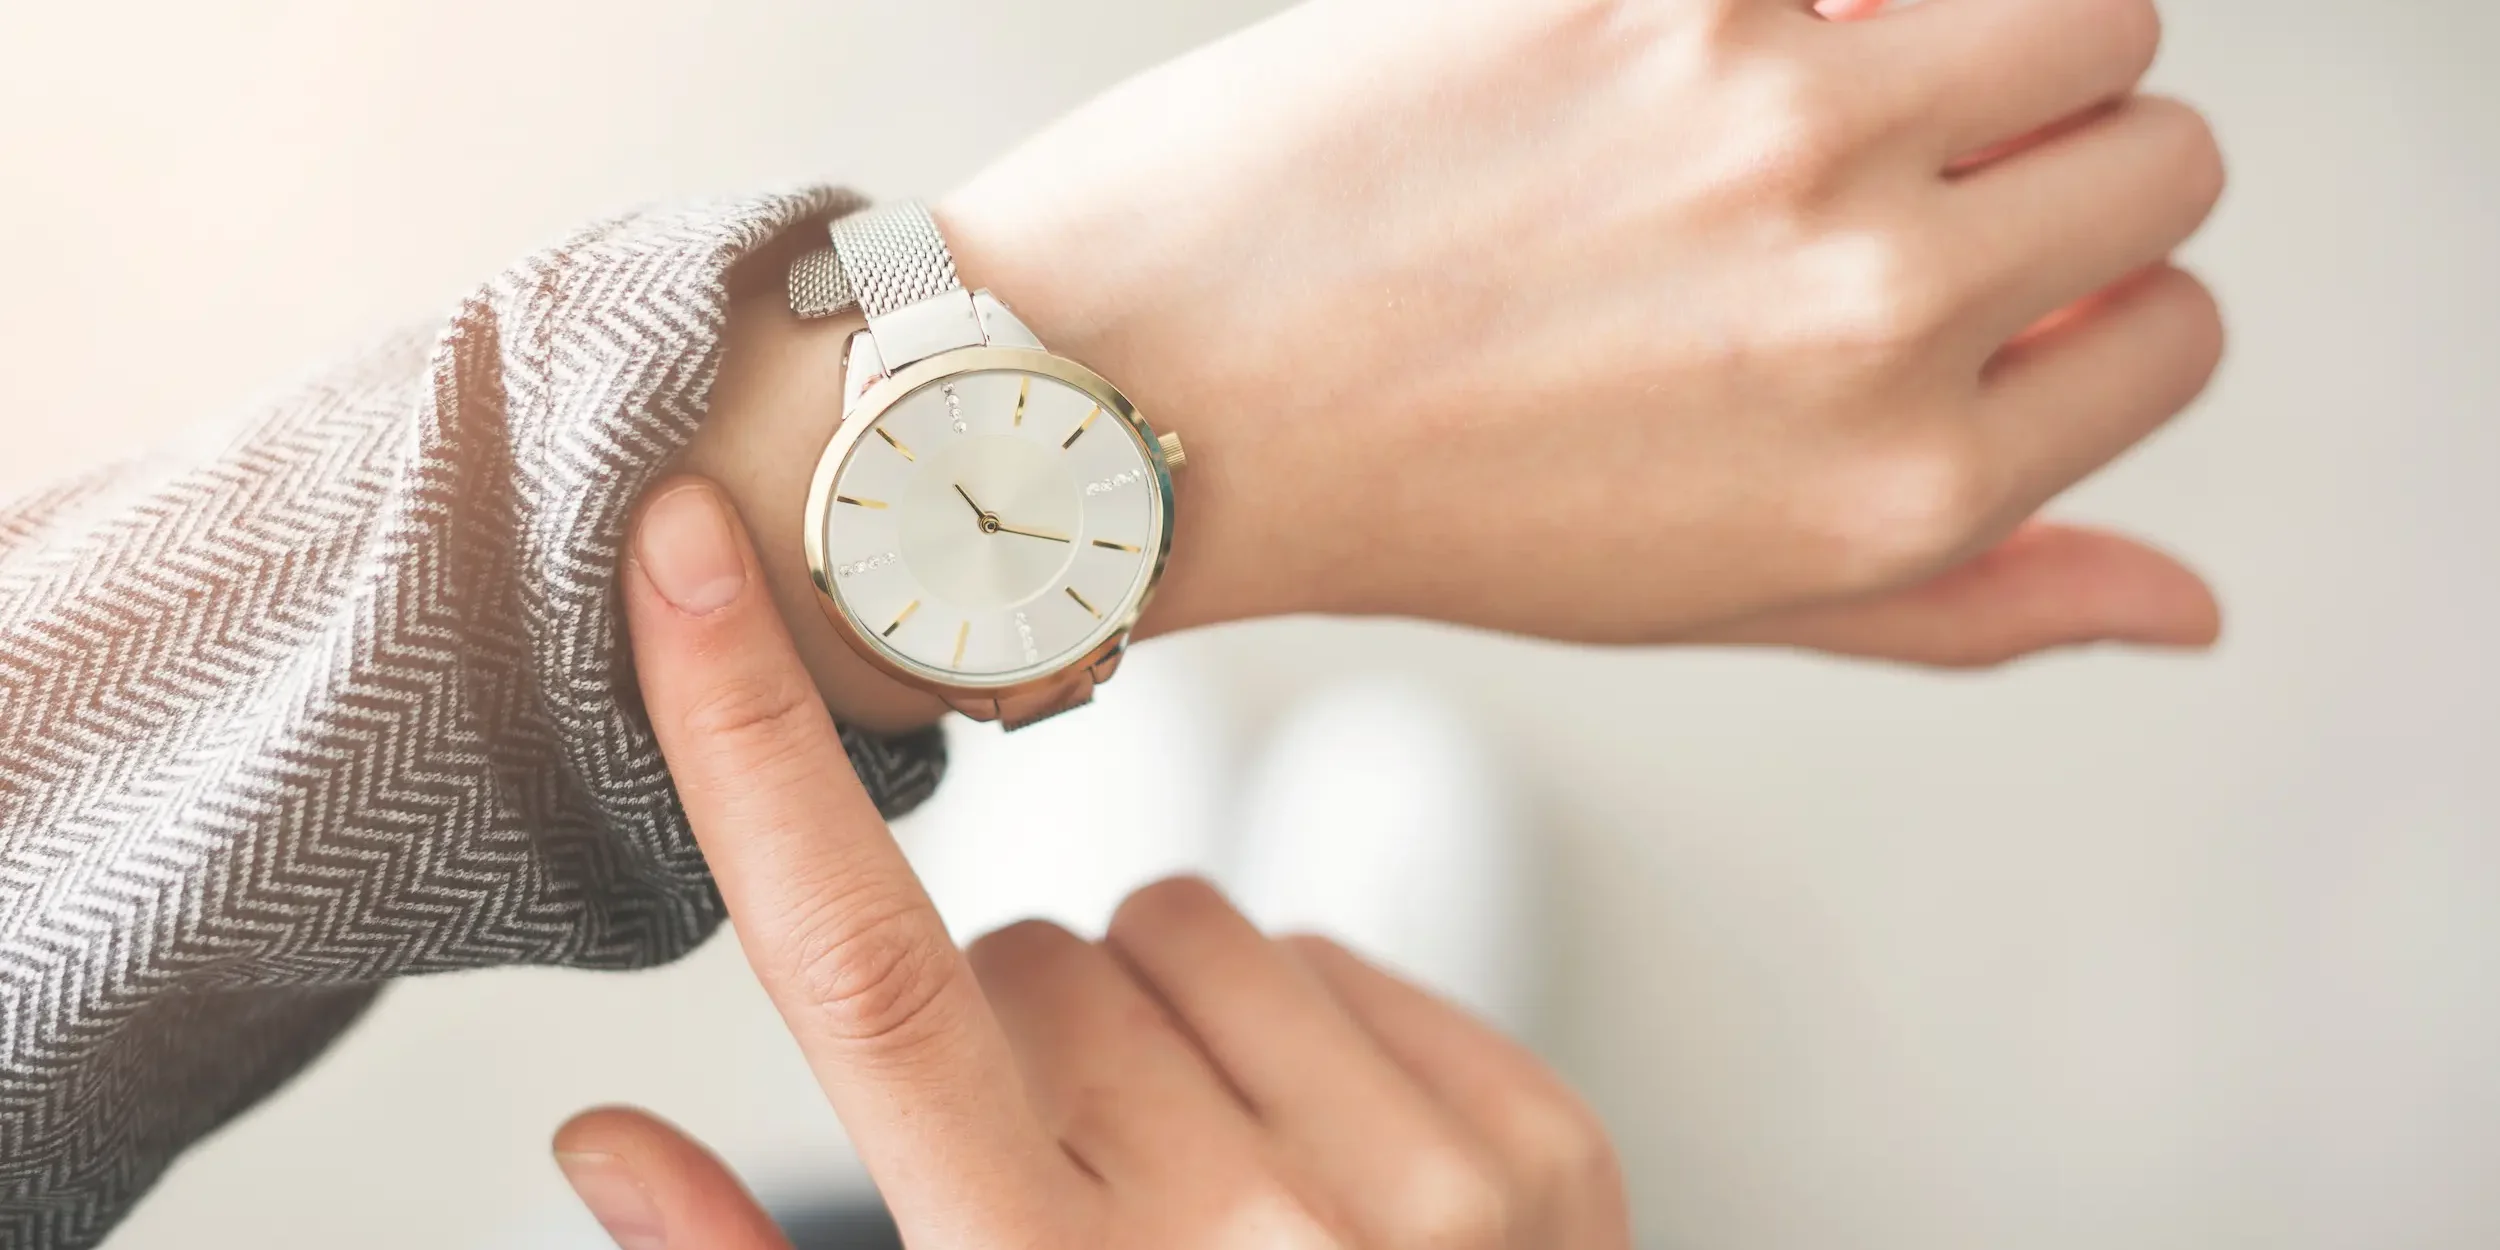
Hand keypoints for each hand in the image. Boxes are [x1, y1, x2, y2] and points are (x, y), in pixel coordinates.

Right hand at [562, 477, 1631, 1247]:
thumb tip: (596, 1133)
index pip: (864, 974)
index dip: (752, 747)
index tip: (689, 555)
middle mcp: (1238, 1237)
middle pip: (1031, 949)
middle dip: (1013, 1035)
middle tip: (1060, 1182)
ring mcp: (1416, 1186)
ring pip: (1180, 920)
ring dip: (1155, 1018)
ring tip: (1192, 1178)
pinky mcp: (1535, 1142)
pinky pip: (1329, 951)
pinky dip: (1295, 1031)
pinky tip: (1312, 1166)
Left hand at [942, 0, 2224, 654]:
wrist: (1158, 391)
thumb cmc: (1426, 499)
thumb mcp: (1709, 604)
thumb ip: (1964, 604)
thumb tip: (2190, 607)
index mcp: (1905, 486)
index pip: (2177, 330)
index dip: (2089, 301)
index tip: (1978, 282)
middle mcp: (1876, 307)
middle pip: (2158, 149)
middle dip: (2058, 159)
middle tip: (1899, 175)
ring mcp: (1780, 124)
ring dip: (1986, 30)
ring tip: (1826, 82)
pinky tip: (1691, 44)